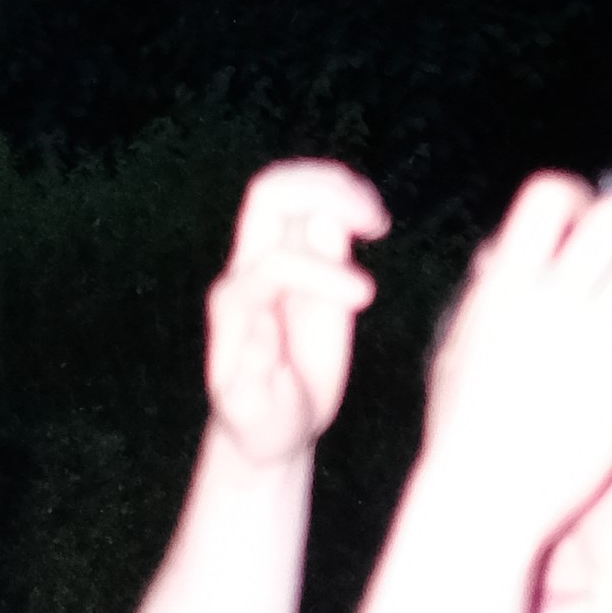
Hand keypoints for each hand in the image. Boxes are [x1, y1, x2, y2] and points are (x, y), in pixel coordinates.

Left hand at [205, 160, 388, 468]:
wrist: (268, 424)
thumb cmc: (261, 421)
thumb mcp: (252, 412)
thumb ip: (251, 373)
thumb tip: (261, 326)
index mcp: (235, 302)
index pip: (275, 261)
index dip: (320, 270)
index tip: (365, 299)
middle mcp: (250, 270)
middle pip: (269, 196)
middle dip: (319, 193)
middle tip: (371, 220)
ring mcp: (277, 260)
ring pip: (293, 192)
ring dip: (336, 188)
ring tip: (376, 218)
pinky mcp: (308, 263)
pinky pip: (318, 212)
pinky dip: (347, 201)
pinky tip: (376, 221)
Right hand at [417, 175, 611, 553]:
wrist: (483, 501)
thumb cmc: (461, 431)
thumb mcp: (457, 348)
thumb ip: (485, 297)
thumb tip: (497, 258)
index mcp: (503, 285)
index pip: (549, 193)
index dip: (578, 198)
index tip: (584, 227)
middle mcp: (550, 300)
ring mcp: (593, 339)